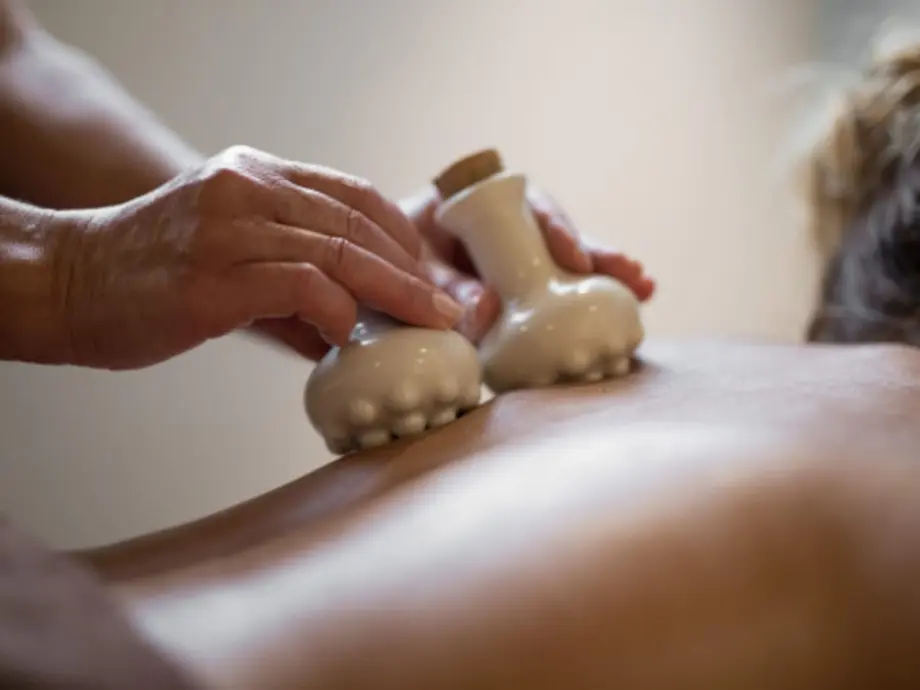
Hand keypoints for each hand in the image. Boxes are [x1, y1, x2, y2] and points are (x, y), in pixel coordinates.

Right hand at [48, 146, 462, 368]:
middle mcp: (246, 189)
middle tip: (446, 307)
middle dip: (412, 270)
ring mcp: (229, 229)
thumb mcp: (229, 252)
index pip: (353, 194)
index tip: (427, 274)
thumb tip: (353, 325)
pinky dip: (337, 310)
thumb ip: (293, 282)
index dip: (401, 236)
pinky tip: (348, 332)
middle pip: (357, 224)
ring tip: (426, 322)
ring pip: (339, 251)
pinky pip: (301, 284)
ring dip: (394, 292)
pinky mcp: (213, 276)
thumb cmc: (152, 274)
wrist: (67, 283)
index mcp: (254, 174)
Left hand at [402, 185, 655, 342]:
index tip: (571, 256)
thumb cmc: (388, 262)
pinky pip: (555, 287)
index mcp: (478, 202)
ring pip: (564, 260)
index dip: (552, 228)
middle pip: (558, 232)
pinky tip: (627, 304)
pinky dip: (584, 298)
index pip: (524, 205)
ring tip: (642, 289)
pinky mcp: (519, 284)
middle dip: (596, 253)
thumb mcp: (411, 270)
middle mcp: (505, 223)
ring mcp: (515, 254)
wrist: (374, 279)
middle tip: (632, 274)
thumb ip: (441, 286)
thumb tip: (484, 310)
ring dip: (603, 274)